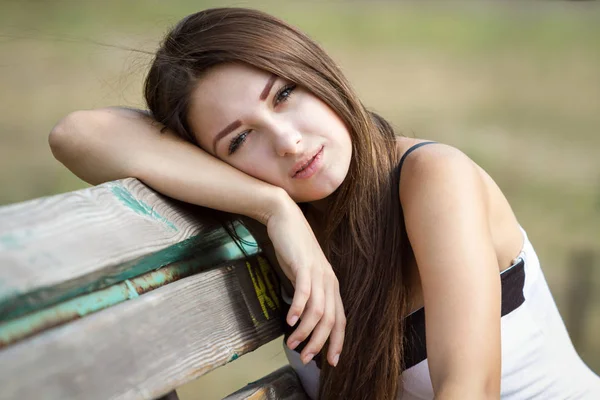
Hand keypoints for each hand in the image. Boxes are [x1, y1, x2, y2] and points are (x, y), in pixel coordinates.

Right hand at [266, 199, 345, 366]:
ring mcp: (318, 273)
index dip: (337, 342)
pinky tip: (289, 321)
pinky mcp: (304, 265)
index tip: (330, 362)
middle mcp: (329, 281)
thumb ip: (307, 294)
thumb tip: (302, 318)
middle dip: (319, 343)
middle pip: (330, 319)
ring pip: (318, 310)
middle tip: (305, 358)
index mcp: (331, 285)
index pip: (340, 319)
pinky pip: (304, 292)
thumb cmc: (293, 248)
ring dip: (305, 331)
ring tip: (292, 344)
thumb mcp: (303, 275)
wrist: (285, 218)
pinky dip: (298, 309)